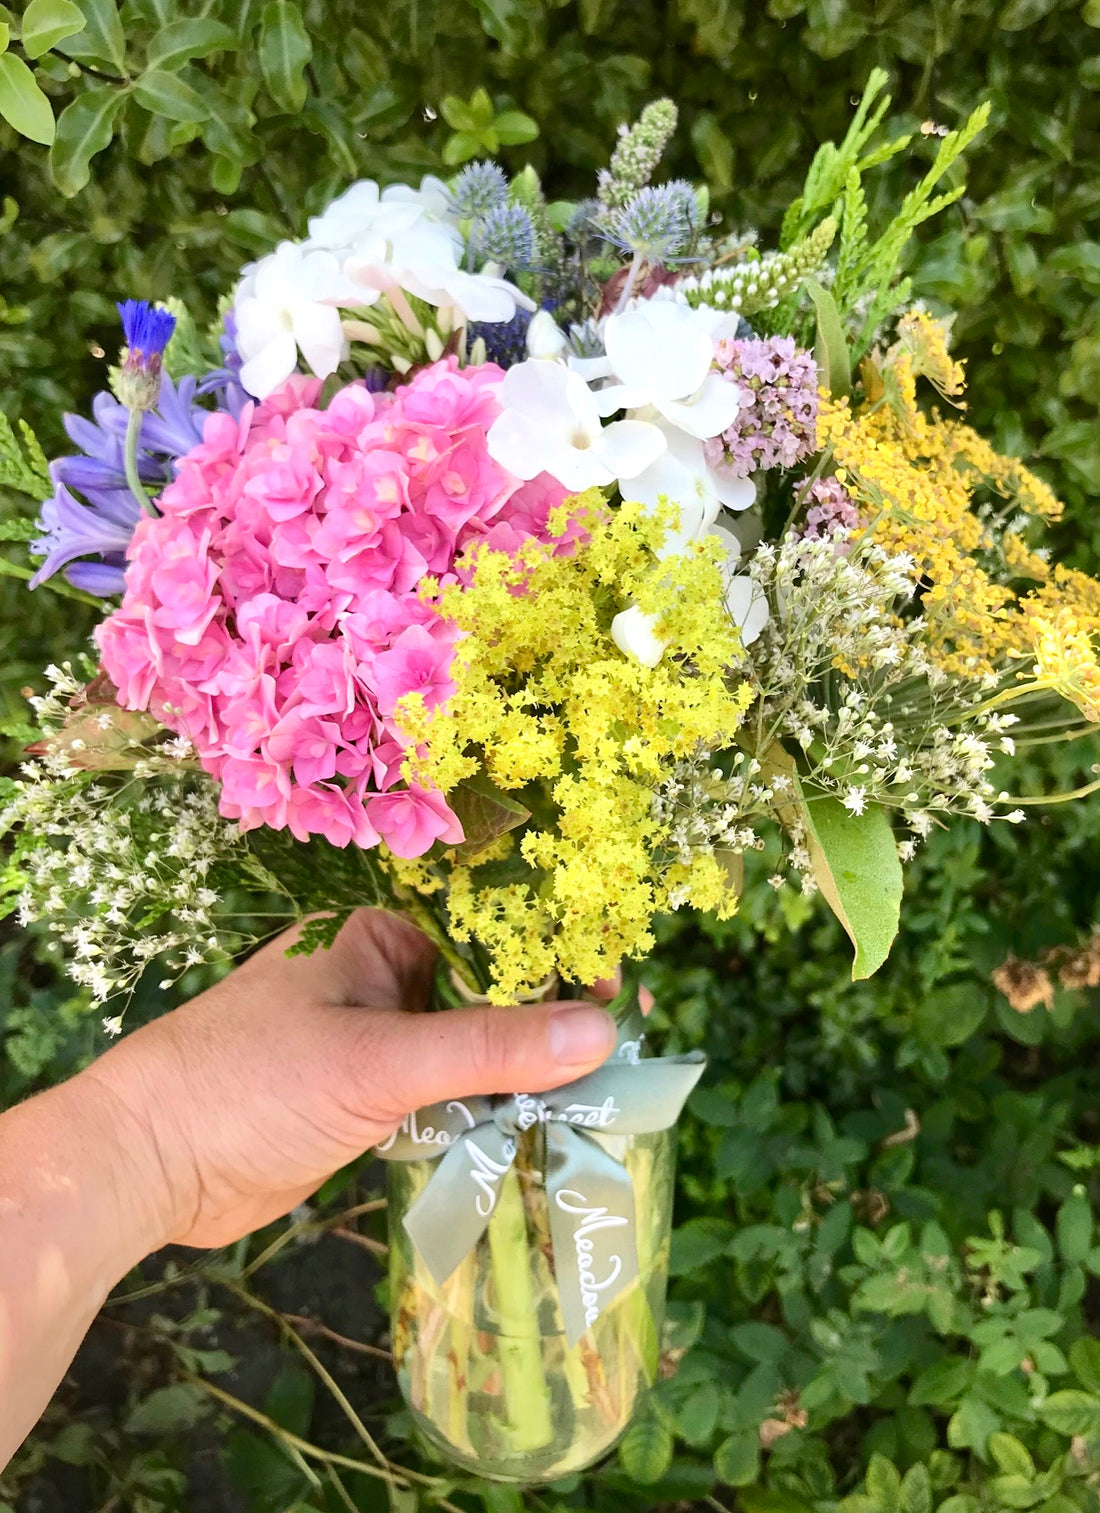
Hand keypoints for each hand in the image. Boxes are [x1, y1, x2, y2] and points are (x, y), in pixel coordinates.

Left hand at [86, 910, 617, 1251]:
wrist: (148, 1167)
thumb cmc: (247, 1083)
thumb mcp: (377, 1060)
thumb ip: (488, 1048)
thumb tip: (599, 1030)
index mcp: (378, 937)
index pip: (490, 931)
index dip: (559, 951)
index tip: (625, 979)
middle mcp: (382, 978)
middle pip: (489, 989)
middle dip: (554, 1013)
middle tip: (631, 1034)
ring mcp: (376, 1041)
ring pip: (473, 1047)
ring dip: (526, 1068)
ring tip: (608, 1083)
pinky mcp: (369, 1101)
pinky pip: (448, 1095)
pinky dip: (490, 1109)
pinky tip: (544, 1122)